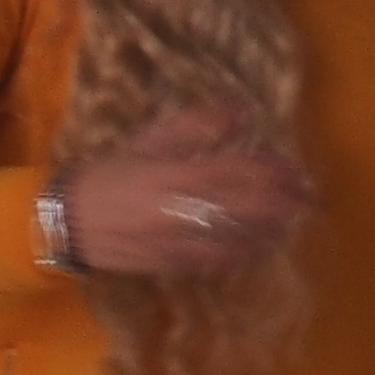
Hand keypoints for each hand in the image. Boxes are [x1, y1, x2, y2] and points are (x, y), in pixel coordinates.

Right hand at [59, 105, 312, 278]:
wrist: (67, 221)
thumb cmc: (107, 174)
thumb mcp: (145, 140)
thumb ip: (193, 126)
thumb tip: (239, 110)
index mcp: (175, 174)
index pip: (239, 171)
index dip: (272, 170)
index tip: (293, 166)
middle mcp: (183, 210)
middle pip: (248, 208)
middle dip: (283, 202)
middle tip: (307, 196)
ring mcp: (180, 241)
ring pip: (240, 237)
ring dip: (272, 229)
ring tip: (293, 219)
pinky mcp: (175, 263)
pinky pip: (221, 259)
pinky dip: (247, 251)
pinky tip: (261, 244)